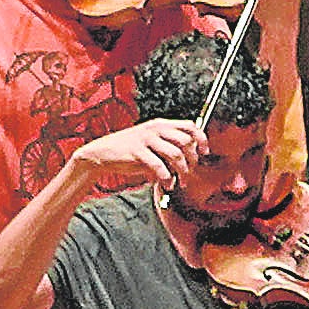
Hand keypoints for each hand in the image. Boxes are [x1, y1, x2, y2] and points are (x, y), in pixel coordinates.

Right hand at [76, 117, 199, 190]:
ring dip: (182, 172)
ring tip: (180, 182)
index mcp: (161, 124)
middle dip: (193, 160)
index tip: (205, 153)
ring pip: (176, 155)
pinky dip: (167, 178)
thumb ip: (169, 146)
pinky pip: (160, 166)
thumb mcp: (152, 143)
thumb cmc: (130, 151)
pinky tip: (166, 184)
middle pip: (186, 141)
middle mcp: (155, 129)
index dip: (201, 139)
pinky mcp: (137, 152)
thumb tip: (191, 159)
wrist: (103, 153)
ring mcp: (146, 139)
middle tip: (189, 173)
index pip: (190, 126)